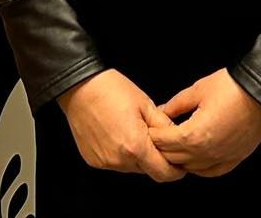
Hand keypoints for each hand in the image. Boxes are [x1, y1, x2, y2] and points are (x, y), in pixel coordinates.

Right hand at [56, 70, 184, 181]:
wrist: (80, 87)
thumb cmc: (111, 91)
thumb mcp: (145, 104)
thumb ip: (164, 126)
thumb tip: (177, 138)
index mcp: (135, 147)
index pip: (163, 173)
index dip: (175, 170)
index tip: (180, 164)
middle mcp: (119, 160)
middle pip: (147, 171)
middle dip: (156, 160)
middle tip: (155, 140)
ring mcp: (104, 162)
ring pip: (131, 167)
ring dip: (138, 157)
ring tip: (134, 132)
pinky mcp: (93, 160)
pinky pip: (115, 163)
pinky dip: (121, 154)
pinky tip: (119, 135)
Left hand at [148, 68, 260, 177]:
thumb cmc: (233, 87)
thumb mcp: (199, 90)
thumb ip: (176, 104)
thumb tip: (162, 111)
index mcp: (194, 135)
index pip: (163, 142)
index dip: (153, 133)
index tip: (150, 127)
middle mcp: (206, 153)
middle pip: (173, 158)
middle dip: (163, 147)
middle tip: (159, 135)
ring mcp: (221, 158)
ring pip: (190, 168)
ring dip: (180, 158)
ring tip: (176, 145)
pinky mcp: (234, 159)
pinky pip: (211, 172)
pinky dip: (200, 167)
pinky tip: (196, 159)